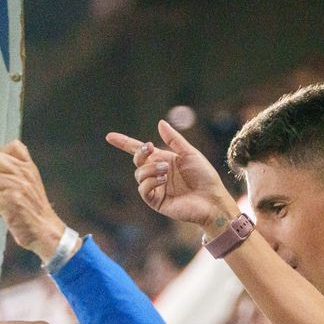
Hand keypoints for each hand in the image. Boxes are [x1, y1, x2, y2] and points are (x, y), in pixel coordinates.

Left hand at [0, 141, 67, 261]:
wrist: (46, 231)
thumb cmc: (36, 211)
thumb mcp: (32, 183)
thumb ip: (21, 168)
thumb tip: (5, 154)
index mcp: (30, 168)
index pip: (14, 146)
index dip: (4, 155)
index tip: (5, 172)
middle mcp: (26, 174)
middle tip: (5, 191)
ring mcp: (19, 186)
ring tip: (8, 203)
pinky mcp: (12, 199)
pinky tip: (8, 212)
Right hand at [106, 120, 237, 235]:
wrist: (212, 199)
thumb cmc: (205, 177)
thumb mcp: (190, 153)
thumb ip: (174, 140)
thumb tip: (160, 123)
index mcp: (165, 160)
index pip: (140, 151)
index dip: (125, 143)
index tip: (110, 137)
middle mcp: (158, 174)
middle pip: (138, 161)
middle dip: (140, 153)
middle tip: (150, 149)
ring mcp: (156, 188)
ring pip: (139, 175)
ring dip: (150, 169)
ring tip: (166, 170)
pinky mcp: (156, 201)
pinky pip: (143, 189)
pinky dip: (150, 182)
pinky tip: (163, 179)